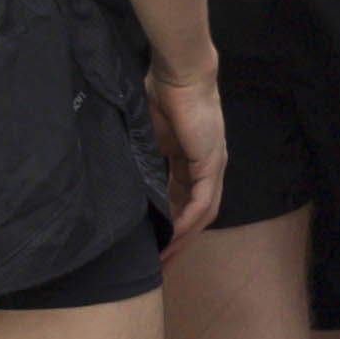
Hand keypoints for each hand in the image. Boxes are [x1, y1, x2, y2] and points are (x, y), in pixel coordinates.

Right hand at [148, 62, 225, 248]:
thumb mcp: (148, 135)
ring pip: (202, 213)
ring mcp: (213, 166)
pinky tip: (173, 235)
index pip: (184, 200)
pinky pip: (202, 201)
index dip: (170, 224)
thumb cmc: (161, 94)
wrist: (178, 74)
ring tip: (164, 258)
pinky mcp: (210, 163)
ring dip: (184, 238)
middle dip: (179, 241)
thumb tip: (127, 179)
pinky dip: (188, 221)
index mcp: (192, 160)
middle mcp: (207, 167)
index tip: (153, 244)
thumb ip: (144, 158)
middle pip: (197, 214)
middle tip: (160, 264)